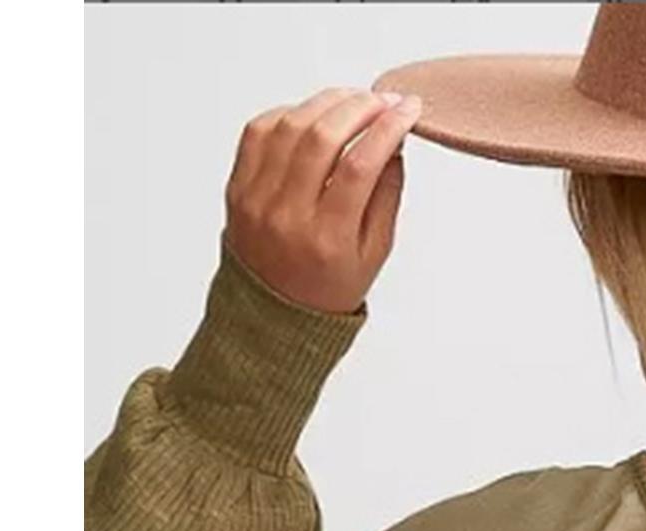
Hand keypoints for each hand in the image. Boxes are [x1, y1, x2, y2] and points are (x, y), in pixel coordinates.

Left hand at [221, 85, 423, 314]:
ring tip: (353, 100)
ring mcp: (257, 199)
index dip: (387, 129)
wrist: (273, 315)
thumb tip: (394, 145)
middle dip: (359, 107)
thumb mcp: (373, 255)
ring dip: (326, 102)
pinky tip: (313, 115)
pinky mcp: (238, 186)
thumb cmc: (328, 288)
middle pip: (322, 137)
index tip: (407, 110)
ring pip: (290, 126)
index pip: (360, 166)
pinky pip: (259, 131)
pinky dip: (290, 113)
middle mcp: (287, 216)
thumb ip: (386, 197)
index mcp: (327, 240)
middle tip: (383, 100)